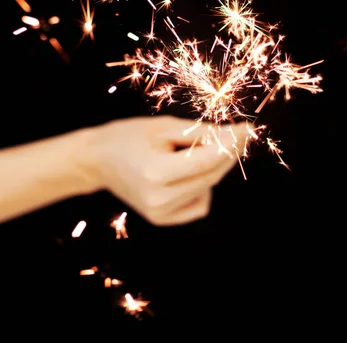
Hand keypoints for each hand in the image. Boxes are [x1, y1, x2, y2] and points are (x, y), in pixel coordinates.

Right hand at [80, 115, 247, 225]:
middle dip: (230, 153)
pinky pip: (199, 204)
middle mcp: (160, 199)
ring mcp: (160, 213)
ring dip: (214, 167)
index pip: (207, 159)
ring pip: (208, 188)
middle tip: (241, 133)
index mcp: (156, 173)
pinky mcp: (162, 219)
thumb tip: (235, 134)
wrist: (98, 160)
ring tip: (195, 149)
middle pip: (212, 176)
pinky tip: (189, 172)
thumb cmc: (128, 137)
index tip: (248, 127)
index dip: (232, 142)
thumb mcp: (164, 127)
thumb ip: (200, 133)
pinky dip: (203, 186)